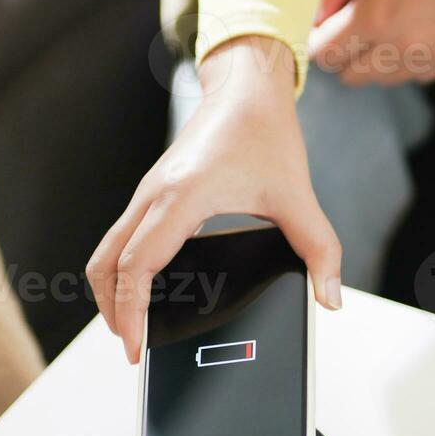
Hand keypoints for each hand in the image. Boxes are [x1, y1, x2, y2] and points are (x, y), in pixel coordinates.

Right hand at [86, 36, 342, 363]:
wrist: (246, 88)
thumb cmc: (263, 130)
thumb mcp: (297, 195)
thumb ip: (318, 249)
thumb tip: (328, 296)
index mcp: (181, 196)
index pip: (137, 266)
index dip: (131, 312)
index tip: (137, 346)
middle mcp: (153, 194)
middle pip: (106, 264)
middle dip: (112, 312)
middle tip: (132, 347)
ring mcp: (148, 192)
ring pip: (107, 250)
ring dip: (112, 291)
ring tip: (133, 326)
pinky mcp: (152, 191)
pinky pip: (122, 237)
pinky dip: (123, 269)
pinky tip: (146, 289)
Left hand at [309, 0, 434, 86]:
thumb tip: (313, 18)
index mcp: (373, 19)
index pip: (323, 55)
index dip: (319, 37)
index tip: (327, 21)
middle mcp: (399, 49)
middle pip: (349, 76)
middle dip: (344, 52)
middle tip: (355, 19)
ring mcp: (428, 59)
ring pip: (380, 80)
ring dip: (374, 59)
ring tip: (391, 19)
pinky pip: (413, 76)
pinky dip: (406, 61)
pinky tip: (417, 27)